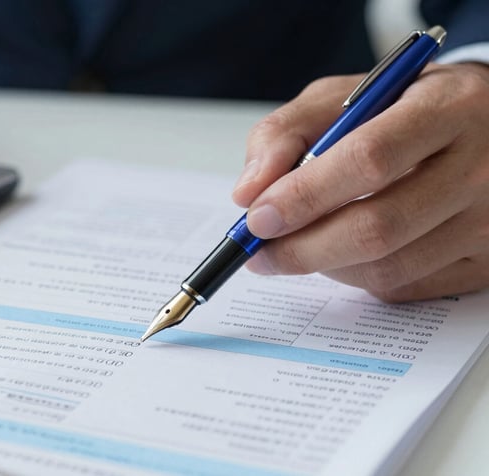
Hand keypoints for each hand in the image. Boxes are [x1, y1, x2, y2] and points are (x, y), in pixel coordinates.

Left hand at [232, 62, 488, 301]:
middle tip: (259, 252)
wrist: (486, 127)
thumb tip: (249, 192)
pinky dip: (356, 277)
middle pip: (378, 227)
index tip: (257, 217)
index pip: (369, 159)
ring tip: (295, 247)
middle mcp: (481, 166)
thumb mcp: (342, 97)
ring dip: (324, 265)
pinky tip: (341, 252)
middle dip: (302, 248)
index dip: (304, 196)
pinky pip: (405, 288)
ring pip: (388, 268)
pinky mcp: (488, 263)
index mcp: (448, 107)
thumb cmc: (403, 109)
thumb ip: (286, 132)